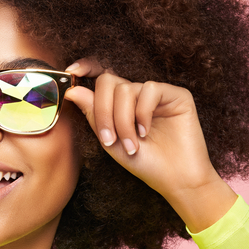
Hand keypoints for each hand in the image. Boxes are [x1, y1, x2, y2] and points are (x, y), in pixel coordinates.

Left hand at [63, 58, 236, 230]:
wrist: (175, 180)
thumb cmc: (144, 163)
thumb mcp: (110, 141)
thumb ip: (93, 114)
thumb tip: (72, 91)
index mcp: (121, 104)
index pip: (102, 78)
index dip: (86, 68)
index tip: (71, 71)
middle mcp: (138, 95)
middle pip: (108, 82)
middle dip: (103, 111)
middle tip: (109, 139)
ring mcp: (157, 94)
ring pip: (126, 88)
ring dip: (122, 120)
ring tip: (131, 143)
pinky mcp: (177, 95)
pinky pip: (150, 89)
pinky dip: (142, 112)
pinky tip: (146, 131)